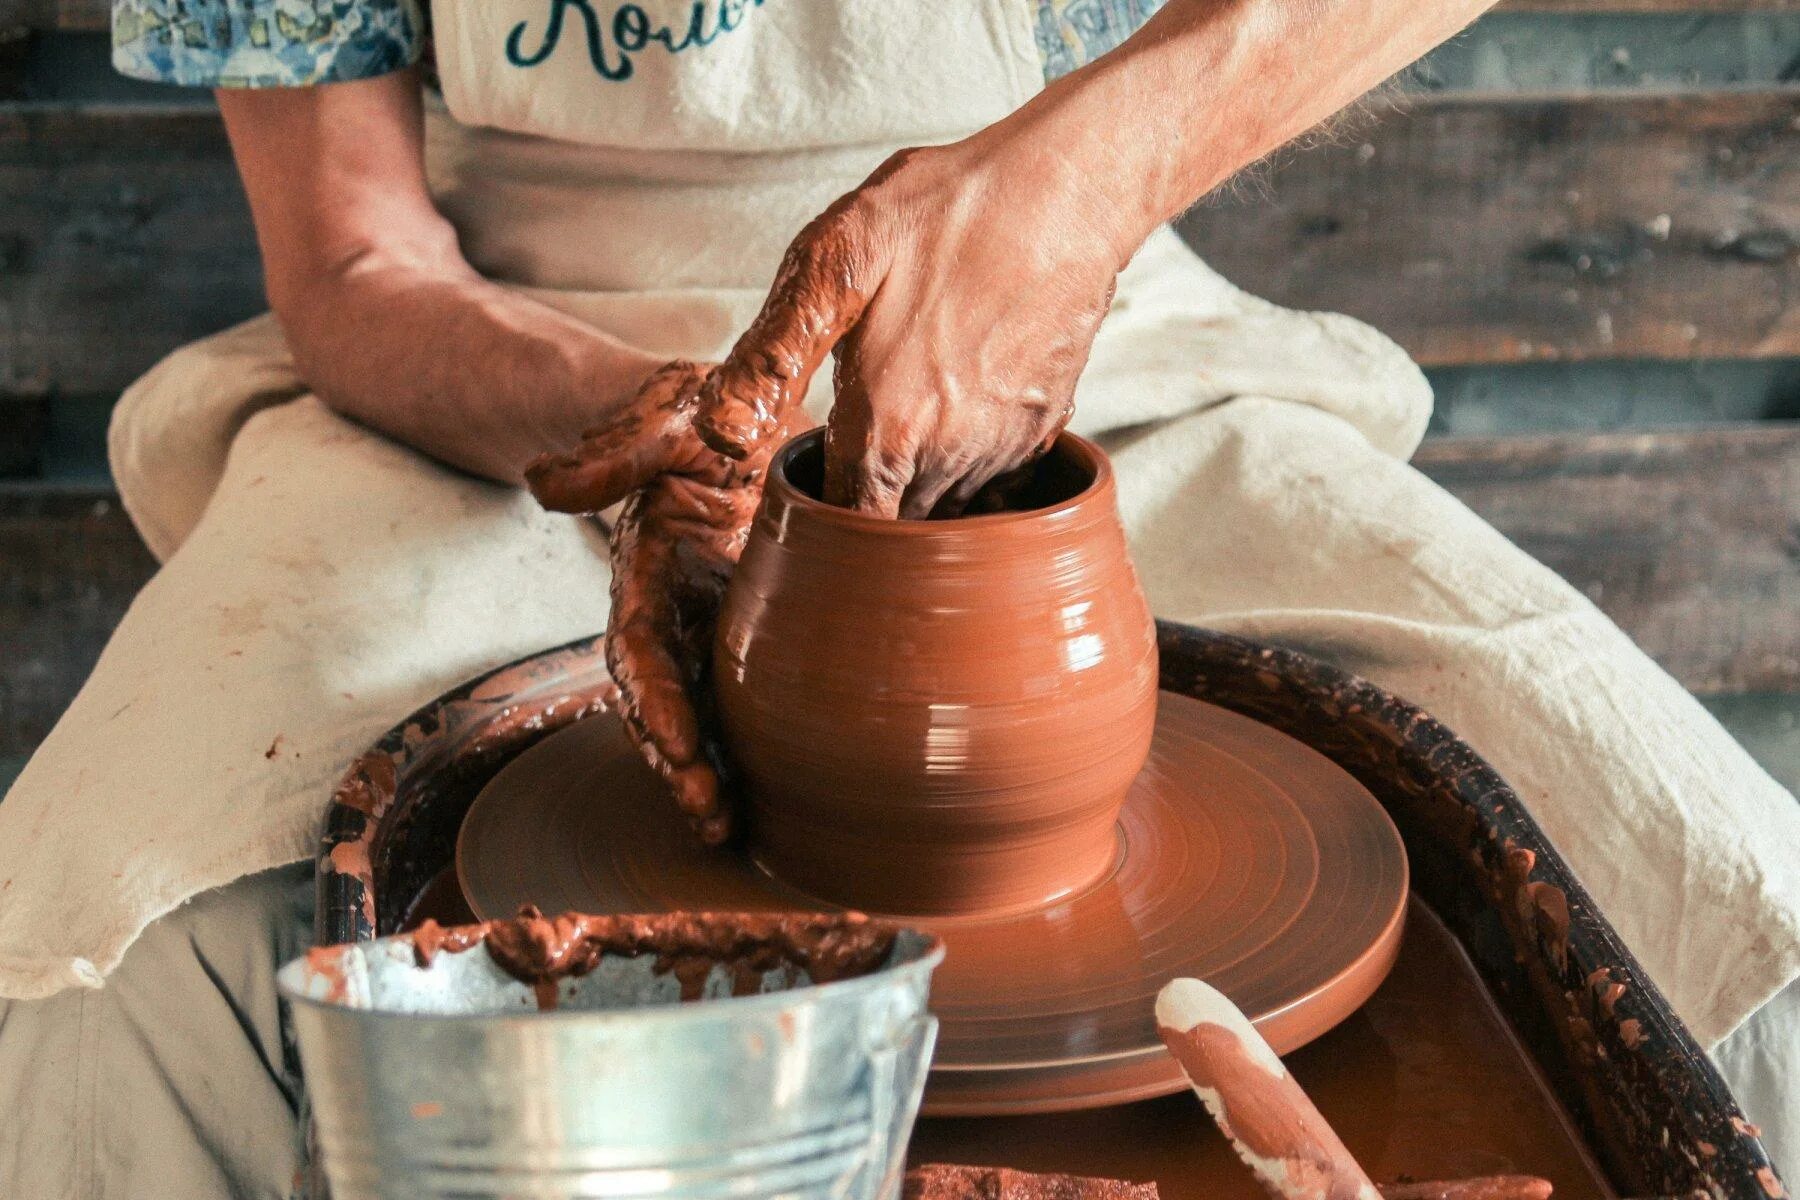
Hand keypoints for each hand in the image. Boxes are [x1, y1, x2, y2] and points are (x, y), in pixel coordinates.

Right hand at [528, 362, 812, 844]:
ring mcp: (705, 622)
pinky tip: (761, 797)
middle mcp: (670, 605)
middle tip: (710, 816)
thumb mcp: (667, 418)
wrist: (731, 409)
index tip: (679, 748)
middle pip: (660, 699)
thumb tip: (544, 486)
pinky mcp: (742, 627)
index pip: (639, 645)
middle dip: (676, 762)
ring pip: (694, 711)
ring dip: (702, 772)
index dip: (653, 701)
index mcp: (650, 563)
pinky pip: (734, 696)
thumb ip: (618, 452)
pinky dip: (738, 746)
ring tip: (725, 829)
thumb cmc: (701, 411)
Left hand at [693, 121, 1137, 518]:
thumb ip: (771, 358)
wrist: (1066, 190)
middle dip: (870, 502)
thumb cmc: (946, 213)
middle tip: (853, 436)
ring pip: (946, 504)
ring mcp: (1003, 448)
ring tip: (906, 407)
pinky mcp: (1043, 429)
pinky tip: (956, 395)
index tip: (813, 488)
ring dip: (919, 480)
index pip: (846, 528)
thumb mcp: (832, 262)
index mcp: (887, 429)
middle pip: (896, 525)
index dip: (823, 519)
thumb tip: (718, 432)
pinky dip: (968, 456)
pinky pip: (993, 475)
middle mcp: (950, 456)